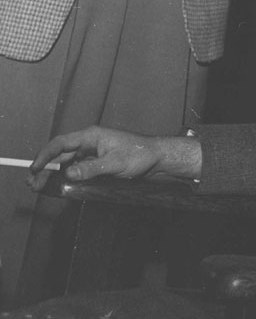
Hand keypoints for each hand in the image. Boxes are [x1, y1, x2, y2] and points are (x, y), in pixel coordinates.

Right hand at [27, 126, 201, 191]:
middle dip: (45, 168)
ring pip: (67, 162)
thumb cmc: (138, 156)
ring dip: (53, 173)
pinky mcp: (97, 161)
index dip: (45, 155)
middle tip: (32, 184)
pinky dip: (65, 176)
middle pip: (61, 154)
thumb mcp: (114, 164)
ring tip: (40, 186)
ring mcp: (93, 151)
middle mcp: (90, 142)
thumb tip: (68, 174)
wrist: (156, 158)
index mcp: (92, 136)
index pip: (61, 143)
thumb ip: (91, 169)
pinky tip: (59, 186)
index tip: (33, 168)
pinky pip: (76, 168)